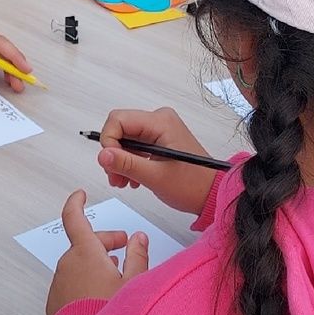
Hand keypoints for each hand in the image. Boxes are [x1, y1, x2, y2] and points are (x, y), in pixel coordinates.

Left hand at [45, 189, 148, 314]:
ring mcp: (59, 283)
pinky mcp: (55, 302)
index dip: (77, 203)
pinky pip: (72, 283)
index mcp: (85, 252)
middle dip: (105, 241)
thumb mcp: (134, 283)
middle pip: (84, 242)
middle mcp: (67, 263)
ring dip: (96, 263)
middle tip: (125, 246)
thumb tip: (139, 237)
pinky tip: (101, 294)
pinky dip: (86, 281)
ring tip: (117, 275)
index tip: (82, 195)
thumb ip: (138, 256)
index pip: (73, 217)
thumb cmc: (111, 314)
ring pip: (79, 264)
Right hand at [96, 105, 216, 215]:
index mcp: (160, 122)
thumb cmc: (191, 185)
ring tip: (124, 182)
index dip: (109, 141)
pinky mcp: (159, 140)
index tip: (110, 164)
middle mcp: (159, 120)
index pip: (118, 120)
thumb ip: (127, 164)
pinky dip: (129, 162)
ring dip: (120, 161)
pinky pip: (134, 146)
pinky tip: (133, 179)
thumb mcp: (155, 177)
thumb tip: (102, 155)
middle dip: (113, 154)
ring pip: (125, 139)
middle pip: (120, 129)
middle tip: (115, 177)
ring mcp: (159, 130)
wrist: (211, 194)